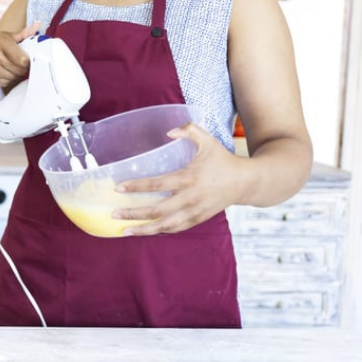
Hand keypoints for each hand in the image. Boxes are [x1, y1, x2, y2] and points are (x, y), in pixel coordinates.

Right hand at [0, 22, 40, 89]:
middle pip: (20, 70)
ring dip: (15, 74)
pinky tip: (2, 72)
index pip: (23, 59)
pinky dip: (7, 79)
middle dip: (22, 68)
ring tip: (9, 67)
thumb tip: (38, 25)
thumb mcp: (4, 36)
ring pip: (14, 77)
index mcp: (1, 42)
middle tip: (17, 63)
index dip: (27, 61)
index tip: (25, 59)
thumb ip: (22, 34)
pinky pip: (6, 83)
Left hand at [111, 122, 244, 234]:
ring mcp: (195, 211)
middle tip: (114, 214)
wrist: (247, 182)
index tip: (118, 188)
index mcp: (189, 178)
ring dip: (144, 229)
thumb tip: (168, 131)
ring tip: (124, 231)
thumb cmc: (224, 160)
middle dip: (134, 214)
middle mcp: (191, 198)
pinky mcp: (200, 219)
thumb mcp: (208, 140)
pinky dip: (160, 231)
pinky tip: (145, 231)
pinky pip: (176, 229)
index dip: (137, 187)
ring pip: (166, 225)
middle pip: (157, 210)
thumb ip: (189, 130)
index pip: (158, 185)